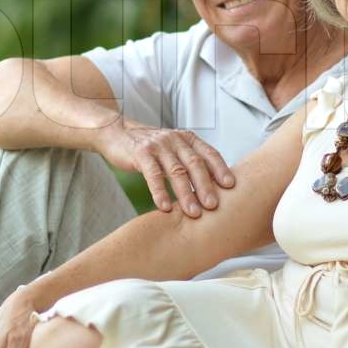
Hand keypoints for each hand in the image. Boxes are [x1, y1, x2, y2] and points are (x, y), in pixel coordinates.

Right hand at [98, 120, 235, 216]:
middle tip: (213, 206)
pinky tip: (164, 207)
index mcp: (188, 139)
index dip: (221, 169)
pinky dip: (160, 192)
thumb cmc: (150, 148)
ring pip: (176, 171)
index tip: (231, 187)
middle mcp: (176, 139)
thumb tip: (214, 188)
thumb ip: (190, 162)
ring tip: (193, 213)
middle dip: (206, 186)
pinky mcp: (141, 153)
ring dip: (186, 194)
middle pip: (195, 164)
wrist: (117, 134)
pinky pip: (153, 174)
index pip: (209, 153)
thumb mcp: (173, 149)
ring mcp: (158, 145)